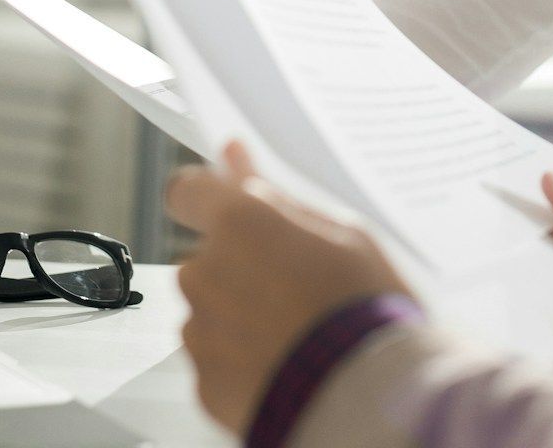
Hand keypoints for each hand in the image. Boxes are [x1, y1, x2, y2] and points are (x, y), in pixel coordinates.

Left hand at [166, 143, 411, 432]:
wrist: (365, 396)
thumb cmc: (362, 306)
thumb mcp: (340, 232)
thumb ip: (276, 195)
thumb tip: (234, 157)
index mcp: (238, 223)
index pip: (187, 191)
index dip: (208, 197)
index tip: (232, 207)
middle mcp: (204, 272)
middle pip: (208, 256)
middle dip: (241, 263)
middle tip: (298, 283)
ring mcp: (199, 330)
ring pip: (211, 307)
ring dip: (241, 311)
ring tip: (299, 330)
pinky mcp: (203, 381)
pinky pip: (217, 356)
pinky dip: (242, 356)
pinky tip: (285, 361)